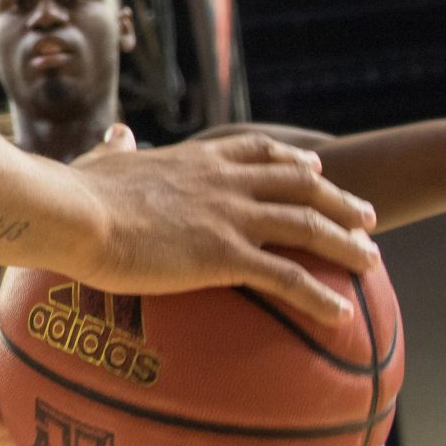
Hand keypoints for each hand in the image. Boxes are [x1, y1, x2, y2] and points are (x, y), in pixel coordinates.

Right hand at [70, 128, 379, 325]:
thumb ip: (116, 149)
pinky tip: (339, 313)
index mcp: (197, 159)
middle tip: (367, 216)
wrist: (75, 214)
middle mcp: (224, 182)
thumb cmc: (76, 193)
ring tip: (371, 261)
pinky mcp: (224, 255)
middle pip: (300, 183)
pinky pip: (285, 277)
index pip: (259, 151)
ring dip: (345, 243)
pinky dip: (318, 294)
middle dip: (338, 198)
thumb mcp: (102, 161)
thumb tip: (117, 133)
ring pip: (306, 225)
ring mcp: (229, 217)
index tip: (316, 164)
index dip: (293, 159)